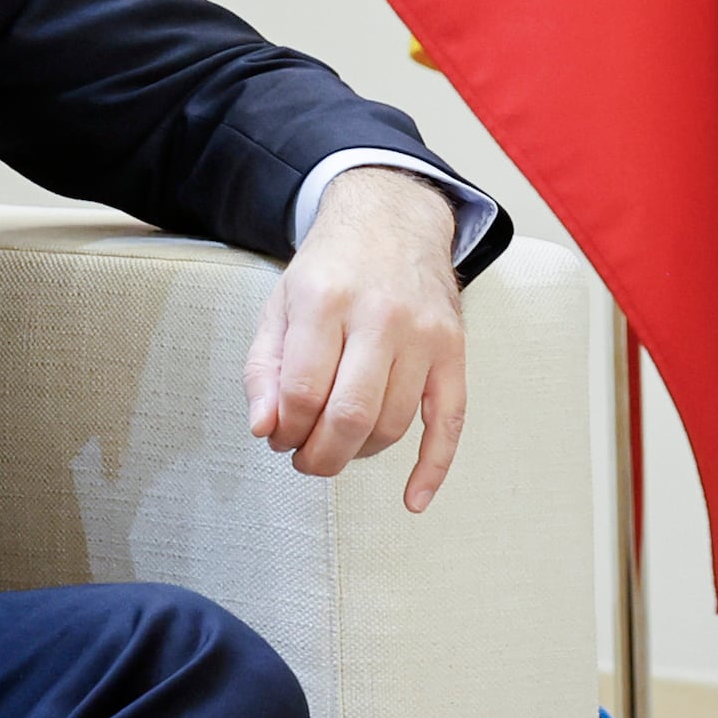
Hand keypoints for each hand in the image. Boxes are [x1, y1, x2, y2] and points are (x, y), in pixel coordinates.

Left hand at [251, 165, 467, 509]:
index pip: (301, 391)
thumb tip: (264, 429)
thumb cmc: (332, 268)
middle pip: (349, 415)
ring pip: (392, 425)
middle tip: (304, 459)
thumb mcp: (280, 305)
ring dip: (358, 453)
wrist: (393, 219)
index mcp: (326, 299)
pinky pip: (451, 420)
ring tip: (338, 444)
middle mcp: (380, 315)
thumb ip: (263, 368)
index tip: (279, 436)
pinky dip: (434, 466)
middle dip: (318, 456)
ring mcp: (424, 334)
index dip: (283, 429)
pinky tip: (413, 498)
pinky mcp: (454, 349)